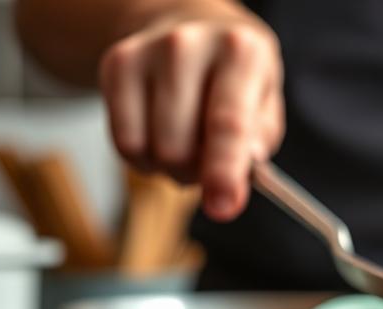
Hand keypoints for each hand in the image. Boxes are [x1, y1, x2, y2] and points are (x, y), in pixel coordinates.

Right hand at [98, 14, 283, 220]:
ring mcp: (146, 51)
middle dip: (198, 173)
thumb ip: (257, 144)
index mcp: (241, 52)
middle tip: (210, 161)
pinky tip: (159, 138)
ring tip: (187, 145)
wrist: (193, 26)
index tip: (223, 208)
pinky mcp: (116, 64)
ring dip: (171, 169)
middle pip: (180, 146)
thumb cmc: (236, 77)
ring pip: (150, 149)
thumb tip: (237, 181)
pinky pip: (123, 143)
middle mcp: (189, 45)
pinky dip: (143, 159)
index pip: (227, 123)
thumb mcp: (265, 104)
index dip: (224, 172)